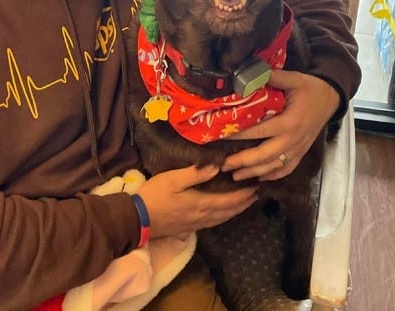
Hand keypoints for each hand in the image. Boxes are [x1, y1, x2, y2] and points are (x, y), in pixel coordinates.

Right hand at [138, 165, 257, 238]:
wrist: (137, 219)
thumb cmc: (154, 195)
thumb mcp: (173, 179)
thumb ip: (196, 173)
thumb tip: (218, 167)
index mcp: (201, 203)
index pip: (229, 201)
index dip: (244, 195)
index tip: (256, 186)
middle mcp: (203, 216)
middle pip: (229, 212)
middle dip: (244, 203)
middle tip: (256, 194)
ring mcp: (196, 224)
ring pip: (223, 219)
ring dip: (236, 211)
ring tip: (245, 203)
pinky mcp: (189, 227)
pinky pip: (214, 222)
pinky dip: (224, 216)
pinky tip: (223, 213)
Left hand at [221, 70, 339, 180]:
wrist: (331, 99)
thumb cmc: (311, 89)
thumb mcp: (295, 79)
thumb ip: (275, 78)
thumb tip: (252, 74)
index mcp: (289, 122)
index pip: (259, 131)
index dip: (239, 135)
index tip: (221, 137)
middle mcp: (292, 140)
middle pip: (264, 155)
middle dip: (242, 162)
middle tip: (223, 165)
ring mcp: (298, 149)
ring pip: (273, 166)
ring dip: (253, 172)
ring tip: (235, 175)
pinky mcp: (301, 153)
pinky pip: (286, 169)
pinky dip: (272, 175)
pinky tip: (259, 178)